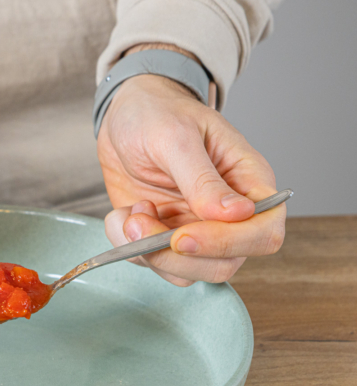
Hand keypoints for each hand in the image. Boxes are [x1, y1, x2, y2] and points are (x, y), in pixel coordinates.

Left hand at [98, 73, 285, 285]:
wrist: (122, 116)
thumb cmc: (157, 113)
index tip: (182, 236)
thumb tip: (238, 214)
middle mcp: (228, 215)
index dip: (227, 244)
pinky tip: (123, 215)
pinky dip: (129, 248)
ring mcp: (195, 229)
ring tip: (130, 213)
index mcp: (249, 182)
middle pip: (224, 264)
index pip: (263, 233)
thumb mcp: (176, 137)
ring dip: (147, 252)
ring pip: (185, 272)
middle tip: (139, 221)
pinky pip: (152, 263)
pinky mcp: (163, 238)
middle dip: (175, 255)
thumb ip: (203, 179)